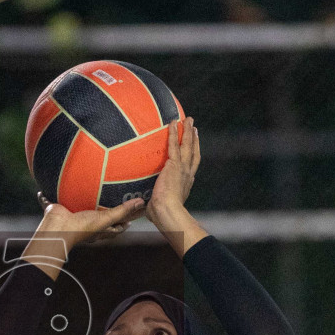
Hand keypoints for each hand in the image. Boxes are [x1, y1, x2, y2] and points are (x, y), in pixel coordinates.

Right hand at [21, 195, 143, 278]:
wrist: (58, 229)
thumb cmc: (83, 228)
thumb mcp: (105, 219)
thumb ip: (122, 211)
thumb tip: (141, 202)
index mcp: (98, 229)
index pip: (115, 226)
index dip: (125, 221)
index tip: (133, 211)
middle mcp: (86, 223)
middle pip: (99, 217)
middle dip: (105, 210)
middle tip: (114, 197)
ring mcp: (72, 216)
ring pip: (77, 207)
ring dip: (79, 200)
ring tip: (84, 188)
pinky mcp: (58, 209)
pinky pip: (51, 200)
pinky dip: (46, 196)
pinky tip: (45, 187)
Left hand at [147, 118, 208, 256]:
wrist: (168, 213)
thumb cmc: (162, 216)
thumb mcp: (158, 207)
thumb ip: (152, 202)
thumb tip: (140, 205)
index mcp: (186, 183)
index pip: (191, 166)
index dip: (193, 155)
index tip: (193, 147)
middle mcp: (187, 174)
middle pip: (193, 152)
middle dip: (194, 139)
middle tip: (194, 127)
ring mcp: (182, 168)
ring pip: (187, 145)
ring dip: (188, 131)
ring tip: (188, 119)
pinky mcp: (174, 165)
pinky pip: (173, 144)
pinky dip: (173, 132)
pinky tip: (172, 121)